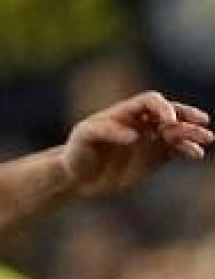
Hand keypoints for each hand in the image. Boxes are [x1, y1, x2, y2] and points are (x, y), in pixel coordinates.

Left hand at [63, 92, 209, 195]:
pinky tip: (196, 154)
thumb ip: (106, 131)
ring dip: (192, 133)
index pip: (150, 101)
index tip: (169, 121)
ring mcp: (150, 139)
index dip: (162, 107)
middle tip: (201, 123)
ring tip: (206, 139)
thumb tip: (134, 134)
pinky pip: (176, 150)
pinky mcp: (155, 156)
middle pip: (170, 113)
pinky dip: (188, 150)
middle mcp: (141, 122)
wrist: (77, 177)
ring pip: (177, 132)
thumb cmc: (77, 152)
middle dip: (186, 116)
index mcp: (125, 112)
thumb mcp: (84, 138)